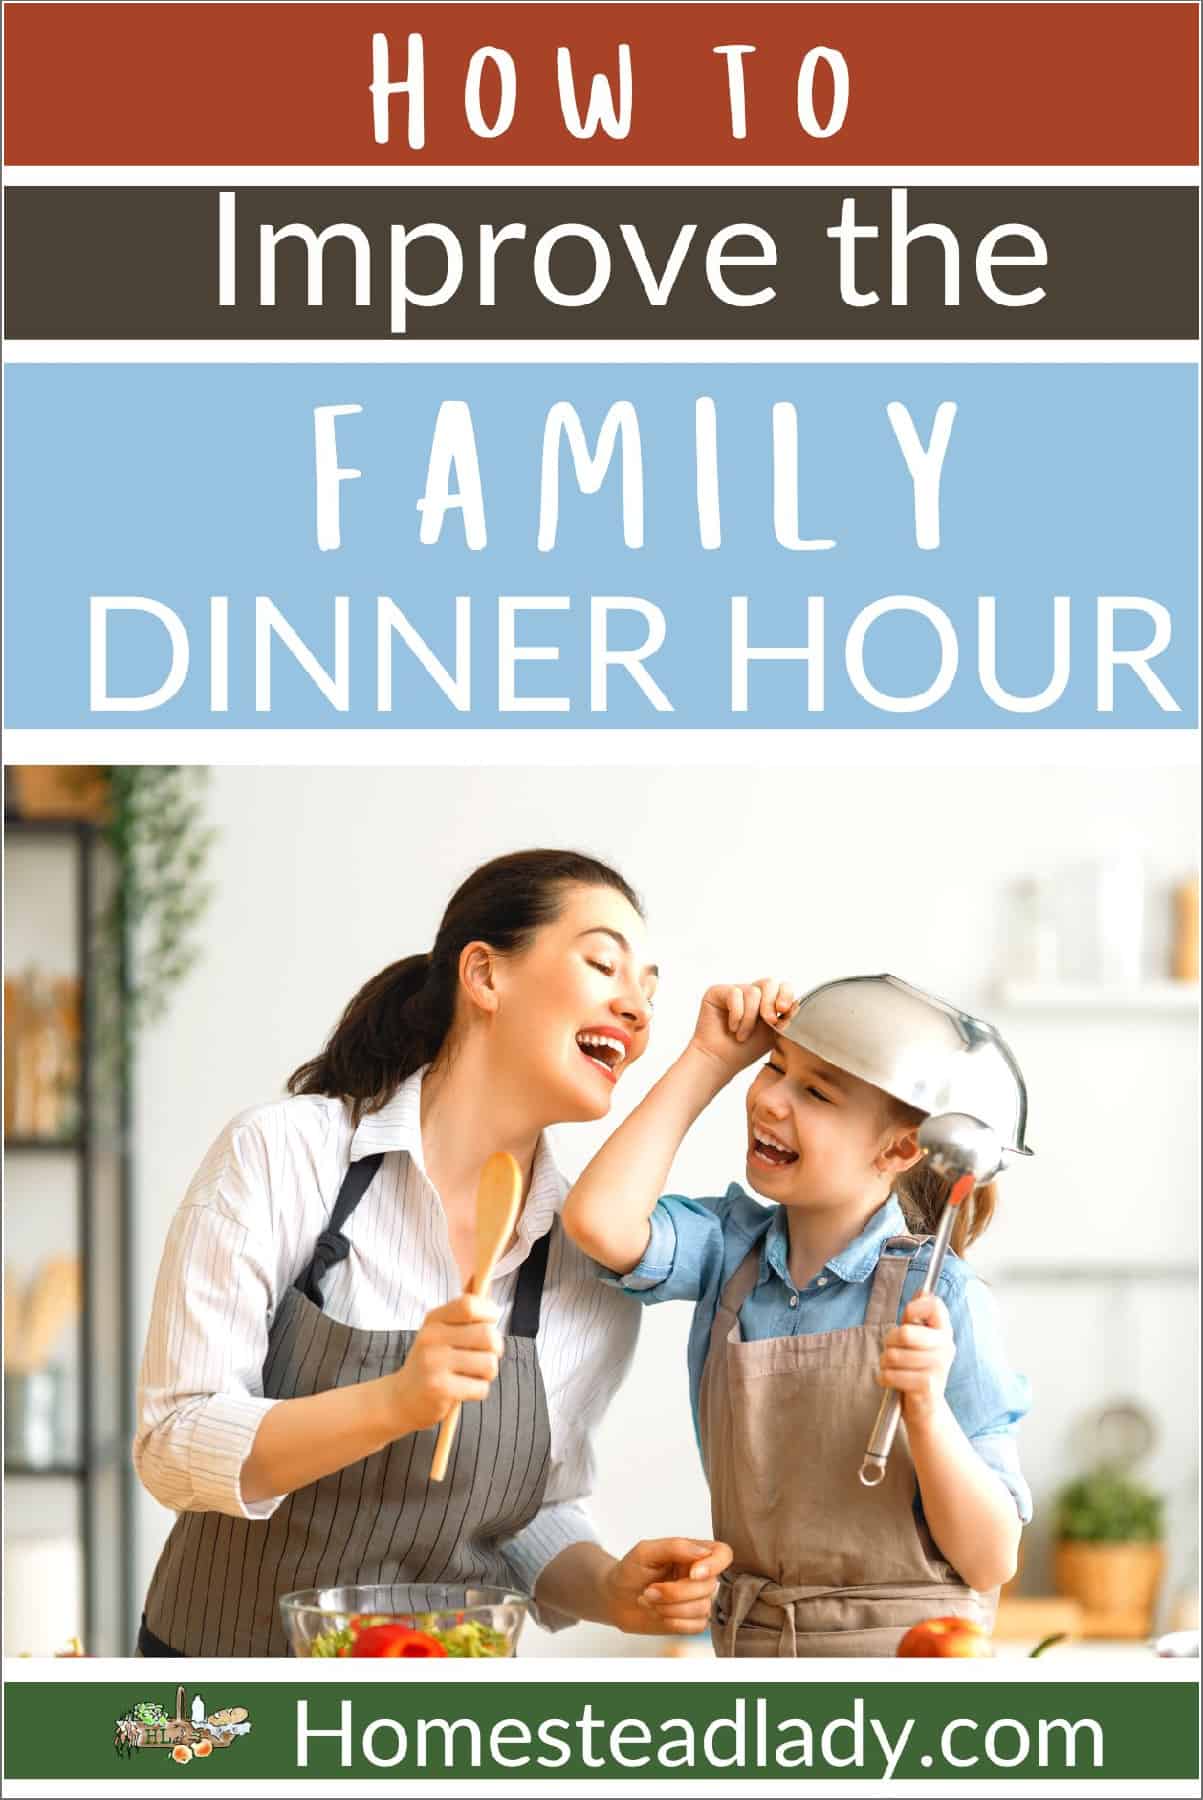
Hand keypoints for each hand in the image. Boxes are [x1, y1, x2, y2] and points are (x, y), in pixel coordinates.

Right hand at [385, 1293, 503, 1435]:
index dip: (489, 1311)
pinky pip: (481, 1388)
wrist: (401, 1399)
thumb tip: (478, 1276)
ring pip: (489, 1364)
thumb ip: (462, 1309)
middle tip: (485, 1356)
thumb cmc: (430, 1361)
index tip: (492, 1321)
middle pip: (488, 1335)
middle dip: (496, 1348)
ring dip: (489, 1373)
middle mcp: (431, 1338)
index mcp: (434, 1319)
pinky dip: (479, 1390)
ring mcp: (434, 1363)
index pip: (469, 1305)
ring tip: (474, 1374)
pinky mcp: (439, 1389)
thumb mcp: (439, 1330)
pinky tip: (464, 1389)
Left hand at [604, 1537, 732, 1636]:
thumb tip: (703, 1552)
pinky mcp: (691, 1621)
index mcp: (693, 1553)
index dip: (714, 1565)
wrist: (615, 1598)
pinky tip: (659, 1615)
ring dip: (670, 1608)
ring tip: (649, 1600)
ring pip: (702, 1608)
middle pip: (709, 1587)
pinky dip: (675, 1622)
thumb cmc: (630, 1571)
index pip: (723, 1554)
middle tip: (649, 1590)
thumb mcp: (645, 1551)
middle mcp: (700, 1576)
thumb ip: (674, 1546)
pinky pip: (697, 1626)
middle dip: (675, 1593)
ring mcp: (697, 1599)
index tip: (692, 1574)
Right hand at [689, 980, 796, 1078]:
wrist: (721, 1061)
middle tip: (769, 1022)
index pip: (782, 987)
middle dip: (770, 1004)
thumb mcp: (773, 1033)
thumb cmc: (746, 1050)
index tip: (783, 1011)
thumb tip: (796, 1004)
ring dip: (750, 1018)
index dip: (786, 994)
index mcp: (766, 1001)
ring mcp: (734, 991)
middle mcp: (750, 993)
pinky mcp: (717, 991)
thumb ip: (785, 1017)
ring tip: (743, 1035)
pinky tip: (732, 1028)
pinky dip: (737, 1014)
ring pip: (753, 992)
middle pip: (769, 983)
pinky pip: (734, 994)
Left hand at [877, 1292, 954, 1426]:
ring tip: (893, 1368)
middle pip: (905, 1333)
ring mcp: (938, 1367)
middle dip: (889, 1341)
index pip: (933, 1304)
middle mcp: (946, 1347)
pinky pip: (891, 1375)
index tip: (908, 1321)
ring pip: (893, 1355)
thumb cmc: (917, 1369)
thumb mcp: (919, 1340)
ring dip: (885, 1363)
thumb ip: (918, 1316)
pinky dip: (884, 1378)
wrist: (926, 1409)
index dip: (913, 1309)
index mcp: (944, 1331)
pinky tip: (893, 1382)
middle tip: (892, 1349)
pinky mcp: (927, 1387)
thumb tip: (922, 1291)